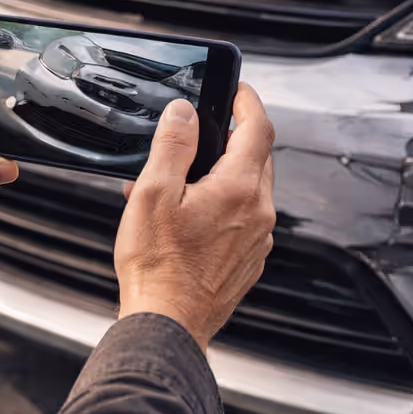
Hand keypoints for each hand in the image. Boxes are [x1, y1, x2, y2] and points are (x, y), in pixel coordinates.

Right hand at [115, 84, 276, 350]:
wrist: (167, 324)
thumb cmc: (158, 267)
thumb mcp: (153, 193)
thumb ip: (173, 146)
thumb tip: (184, 113)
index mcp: (240, 189)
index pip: (259, 128)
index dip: (248, 101)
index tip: (236, 89)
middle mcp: (258, 213)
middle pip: (257, 157)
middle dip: (233, 138)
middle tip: (201, 132)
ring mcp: (257, 240)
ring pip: (249, 189)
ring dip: (223, 174)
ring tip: (179, 181)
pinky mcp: (248, 260)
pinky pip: (242, 219)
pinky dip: (221, 205)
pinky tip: (186, 216)